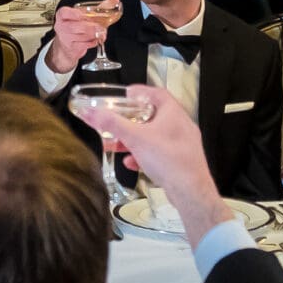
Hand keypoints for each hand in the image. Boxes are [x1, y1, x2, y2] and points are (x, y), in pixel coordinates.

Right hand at [46, 0, 117, 73]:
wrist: (67, 45)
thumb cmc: (76, 26)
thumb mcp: (85, 15)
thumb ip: (100, 7)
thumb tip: (114, 0)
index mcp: (63, 15)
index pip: (64, 12)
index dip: (72, 13)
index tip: (80, 14)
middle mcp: (62, 26)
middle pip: (74, 26)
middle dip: (88, 27)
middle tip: (100, 27)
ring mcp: (66, 38)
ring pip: (80, 36)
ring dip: (93, 35)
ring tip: (101, 32)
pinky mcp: (72, 48)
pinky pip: (83, 45)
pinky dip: (92, 42)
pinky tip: (96, 39)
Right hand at [77, 86, 227, 242]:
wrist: (189, 190)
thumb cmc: (170, 160)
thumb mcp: (135, 138)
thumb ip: (111, 124)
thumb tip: (92, 112)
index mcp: (173, 113)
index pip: (157, 93)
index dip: (140, 92)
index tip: (127, 95)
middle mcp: (180, 126)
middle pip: (153, 116)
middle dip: (132, 120)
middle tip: (118, 122)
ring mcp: (182, 144)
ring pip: (154, 137)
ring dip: (135, 140)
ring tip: (119, 145)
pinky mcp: (180, 161)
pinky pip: (159, 153)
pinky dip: (144, 155)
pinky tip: (132, 162)